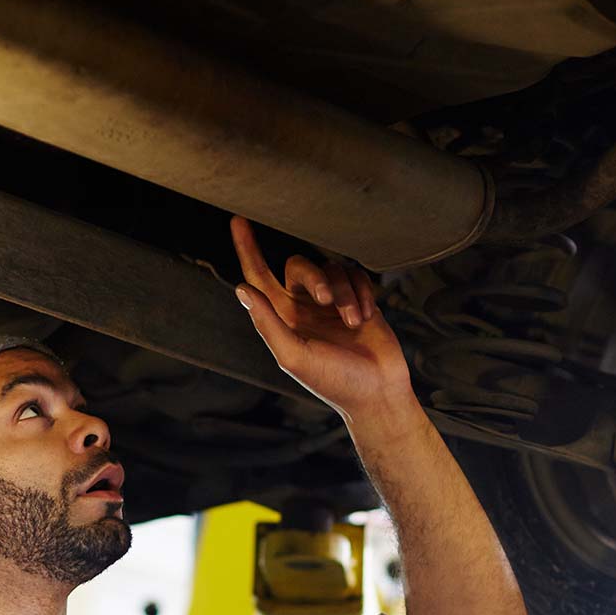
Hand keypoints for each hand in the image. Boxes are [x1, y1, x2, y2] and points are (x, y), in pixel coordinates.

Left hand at [230, 216, 413, 420]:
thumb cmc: (334, 381)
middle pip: (299, 266)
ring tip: (354, 323)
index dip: (247, 250)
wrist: (378, 393)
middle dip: (314, 277)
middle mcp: (303, 308)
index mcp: (282, 320)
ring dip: (345, 293)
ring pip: (332, 270)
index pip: (259, 277)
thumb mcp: (294, 356)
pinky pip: (356, 275)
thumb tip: (241, 289)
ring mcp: (332, 303)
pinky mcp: (359, 299)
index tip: (237, 221)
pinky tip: (368, 317)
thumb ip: (268, 323)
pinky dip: (362, 292)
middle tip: (326, 300)